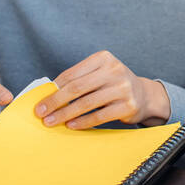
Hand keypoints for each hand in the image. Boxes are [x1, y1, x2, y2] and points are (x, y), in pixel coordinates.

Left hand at [33, 50, 171, 129]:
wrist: (144, 96)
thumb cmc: (113, 85)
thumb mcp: (99, 74)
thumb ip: (78, 80)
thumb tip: (48, 94)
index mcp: (103, 58)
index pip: (72, 74)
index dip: (53, 89)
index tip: (40, 101)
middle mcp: (115, 70)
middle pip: (77, 88)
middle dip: (55, 102)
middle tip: (41, 112)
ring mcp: (123, 88)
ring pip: (86, 103)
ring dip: (65, 114)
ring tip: (51, 122)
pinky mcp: (128, 106)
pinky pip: (99, 116)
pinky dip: (83, 122)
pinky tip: (72, 126)